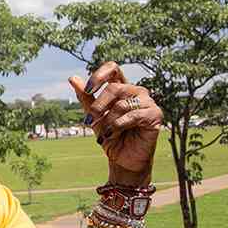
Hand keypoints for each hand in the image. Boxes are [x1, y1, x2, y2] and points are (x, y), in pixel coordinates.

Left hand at [69, 62, 162, 185]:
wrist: (123, 159)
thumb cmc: (111, 136)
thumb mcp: (95, 116)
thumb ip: (86, 98)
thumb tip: (72, 78)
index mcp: (121, 88)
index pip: (113, 68)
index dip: (99, 75)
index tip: (88, 89)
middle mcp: (136, 91)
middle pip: (114, 88)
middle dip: (98, 105)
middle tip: (90, 120)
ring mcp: (147, 102)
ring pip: (122, 104)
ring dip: (108, 121)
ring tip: (105, 133)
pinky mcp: (155, 115)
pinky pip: (133, 115)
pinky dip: (119, 125)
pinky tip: (113, 133)